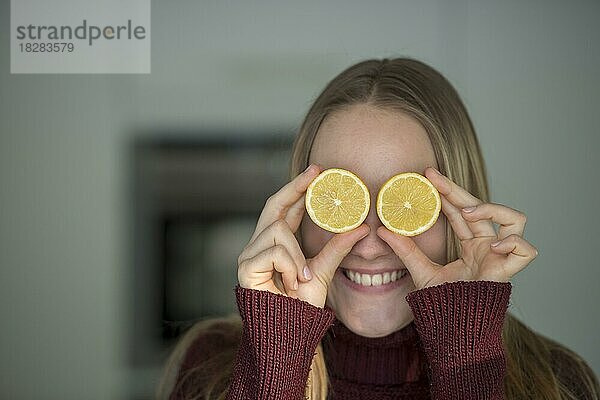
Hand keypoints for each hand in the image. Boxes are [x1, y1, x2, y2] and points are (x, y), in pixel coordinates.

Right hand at [237, 164, 369, 307]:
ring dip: (296, 254)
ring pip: (278, 229)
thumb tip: (362, 228)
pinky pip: (273, 252)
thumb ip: (337, 248)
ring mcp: (249, 255)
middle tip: (316, 173)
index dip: (299, 189)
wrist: (290, 332)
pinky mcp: (245, 268)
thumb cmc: (301, 305)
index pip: (285, 209)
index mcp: (276, 244)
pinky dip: (289, 266)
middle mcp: (258, 245)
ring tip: (303, 276)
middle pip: (273, 206)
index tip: (317, 171)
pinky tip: (292, 282)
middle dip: (294, 187)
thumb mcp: (323, 270)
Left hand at [377, 167, 538, 289]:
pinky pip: (526, 249)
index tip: (428, 177)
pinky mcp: (509, 272)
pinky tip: (490, 246)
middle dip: (458, 190)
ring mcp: (500, 257)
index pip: (462, 211)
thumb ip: (405, 250)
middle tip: (434, 178)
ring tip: (468, 212)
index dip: (448, 193)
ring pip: (515, 220)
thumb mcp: (420, 271)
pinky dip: (512, 243)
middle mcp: (487, 247)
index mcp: (470, 245)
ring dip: (493, 210)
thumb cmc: (442, 303)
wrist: (452, 328)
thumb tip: (383, 231)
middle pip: (481, 208)